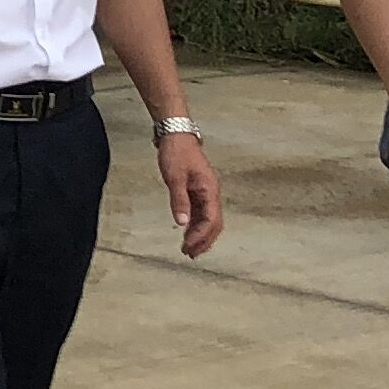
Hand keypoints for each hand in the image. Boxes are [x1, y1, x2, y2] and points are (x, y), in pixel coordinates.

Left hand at [156, 135, 223, 257]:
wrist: (176, 134)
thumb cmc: (177, 152)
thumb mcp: (174, 178)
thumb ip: (179, 201)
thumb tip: (181, 223)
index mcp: (209, 189)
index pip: (211, 219)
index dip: (201, 236)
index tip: (189, 247)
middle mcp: (211, 192)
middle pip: (214, 223)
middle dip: (204, 240)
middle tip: (190, 254)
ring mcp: (205, 191)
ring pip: (208, 219)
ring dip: (200, 235)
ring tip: (189, 249)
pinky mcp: (198, 190)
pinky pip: (200, 212)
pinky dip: (195, 224)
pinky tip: (187, 232)